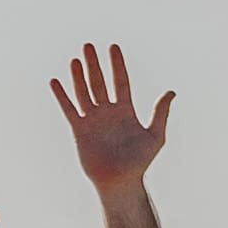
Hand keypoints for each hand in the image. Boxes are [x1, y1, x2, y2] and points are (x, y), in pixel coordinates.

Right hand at [52, 43, 169, 189]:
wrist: (120, 182)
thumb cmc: (139, 163)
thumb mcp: (155, 136)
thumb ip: (160, 113)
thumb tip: (171, 92)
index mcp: (126, 111)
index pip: (120, 81)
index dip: (117, 64)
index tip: (113, 47)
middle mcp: (108, 112)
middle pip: (100, 82)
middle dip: (94, 64)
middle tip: (89, 45)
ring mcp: (93, 120)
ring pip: (84, 93)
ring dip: (79, 76)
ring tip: (76, 59)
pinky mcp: (80, 130)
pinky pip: (69, 109)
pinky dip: (62, 96)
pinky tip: (56, 82)